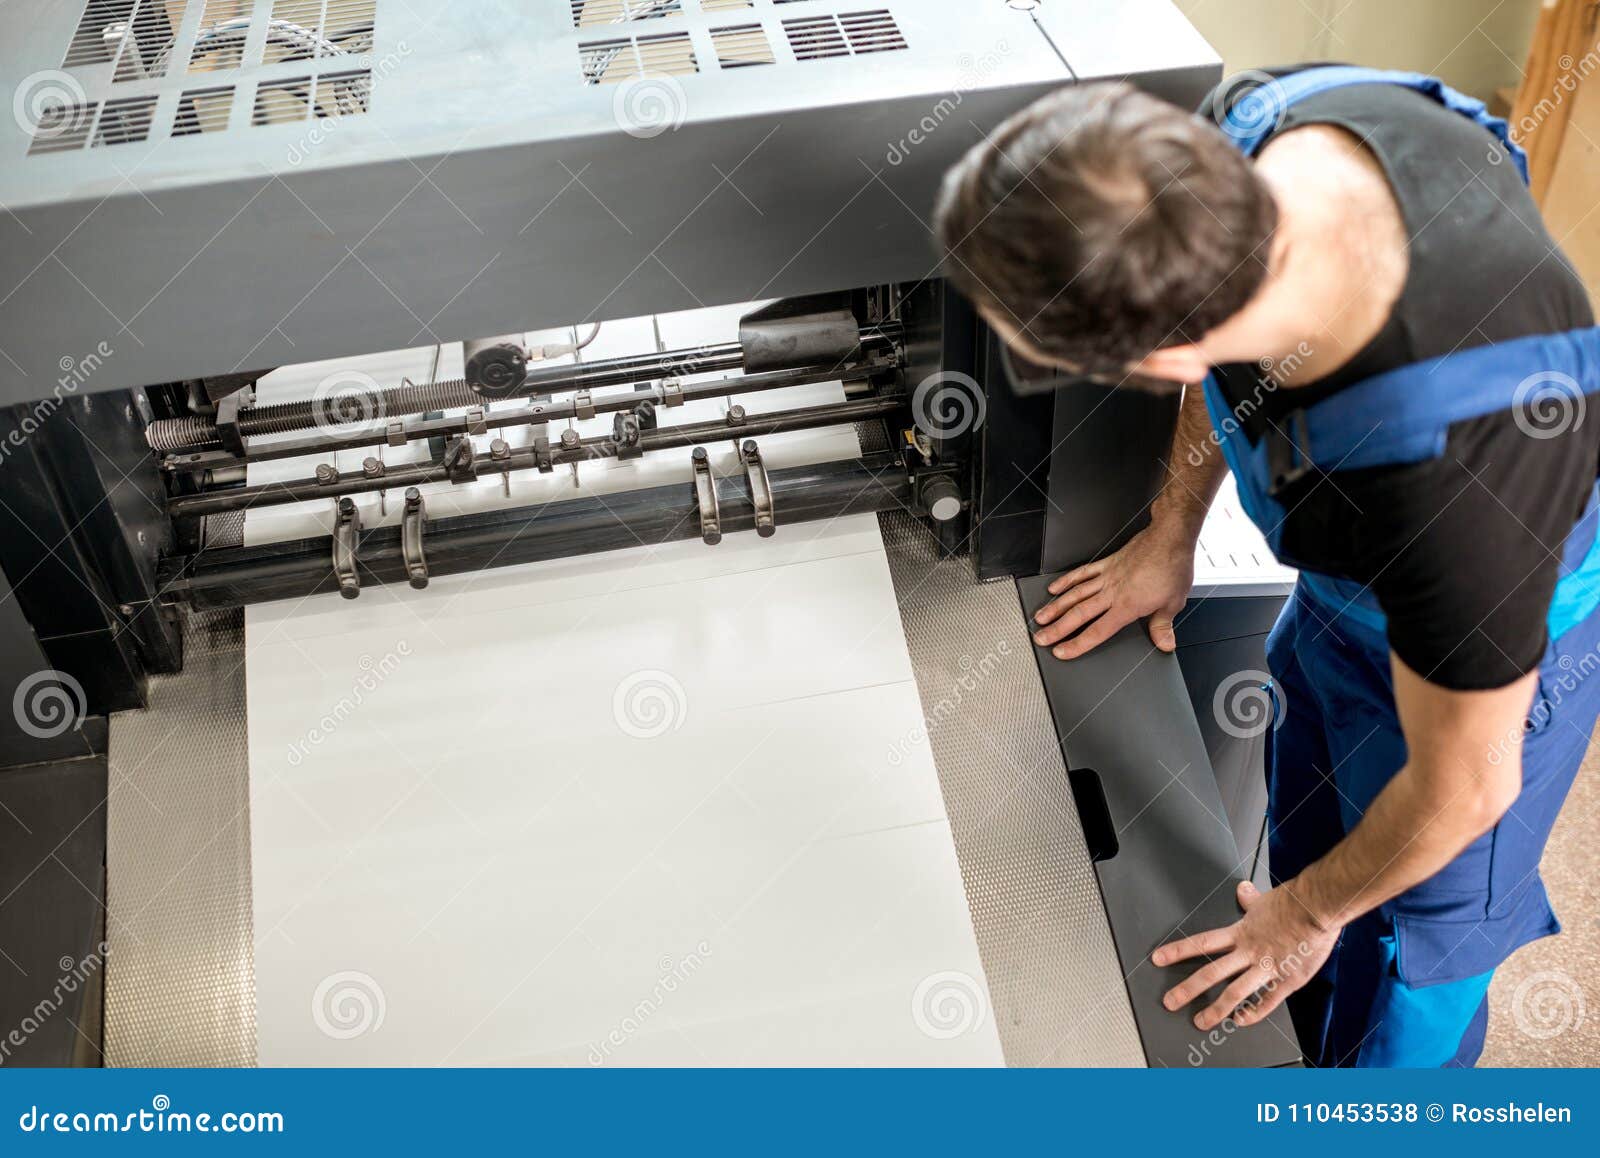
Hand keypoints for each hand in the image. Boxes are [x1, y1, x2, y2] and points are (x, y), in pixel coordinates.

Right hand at [1032, 521, 1195, 658]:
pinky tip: (1055, 588)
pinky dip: (1066, 581)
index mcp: (1127, 606)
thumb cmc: (1171, 567)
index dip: (1077, 644)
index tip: (1061, 652)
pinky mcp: (1107, 563)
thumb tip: (1165, 644)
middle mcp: (1112, 592)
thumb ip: (1163, 626)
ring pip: (1075, 594)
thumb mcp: (1173, 603)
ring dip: (1055, 606)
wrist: (1168, 538)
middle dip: (1057, 628)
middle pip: (1078, 614)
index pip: (1097, 631)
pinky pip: (1082, 573)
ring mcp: (1107, 576)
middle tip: (1041, 638)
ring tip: (1040, 617)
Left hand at [1152, 880, 1338, 1030]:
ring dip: (1215, 1010)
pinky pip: (1266, 1001)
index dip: (1177, 951)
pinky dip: (1253, 1013)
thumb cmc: (1293, 903)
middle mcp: (1248, 952)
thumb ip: (1250, 900)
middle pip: (1210, 973)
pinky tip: (1240, 1021)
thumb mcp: (1264, 899)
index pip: (1201, 943)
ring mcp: (1265, 968)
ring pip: (1234, 992)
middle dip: (1187, 989)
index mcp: (1240, 933)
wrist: (1317, 908)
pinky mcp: (1286, 980)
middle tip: (1170, 1002)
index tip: (1158, 959)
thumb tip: (1242, 891)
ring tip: (1201, 1022)